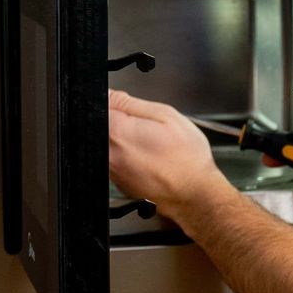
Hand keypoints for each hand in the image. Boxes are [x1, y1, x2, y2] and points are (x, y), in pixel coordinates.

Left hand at [107, 91, 225, 212]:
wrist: (194, 196)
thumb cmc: (187, 159)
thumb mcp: (166, 116)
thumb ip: (131, 103)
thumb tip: (110, 96)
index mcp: (117, 131)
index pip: (98, 105)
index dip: (115, 101)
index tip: (129, 106)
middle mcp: (108, 153)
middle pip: (101, 125)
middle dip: (119, 120)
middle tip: (146, 126)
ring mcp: (111, 170)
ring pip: (108, 143)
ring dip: (125, 139)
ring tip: (151, 145)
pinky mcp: (118, 182)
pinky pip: (116, 160)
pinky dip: (129, 156)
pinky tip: (150, 158)